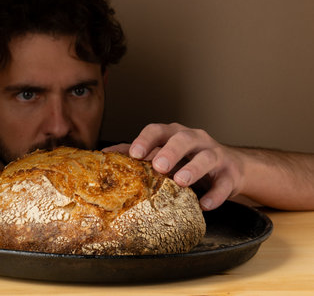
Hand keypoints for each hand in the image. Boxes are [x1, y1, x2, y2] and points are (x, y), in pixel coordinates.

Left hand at [103, 123, 244, 210]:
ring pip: (206, 157)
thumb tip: (106, 155)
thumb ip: (139, 153)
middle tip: (159, 166)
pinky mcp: (230, 175)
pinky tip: (204, 205)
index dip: (146, 140)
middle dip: (171, 151)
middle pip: (183, 139)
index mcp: (174, 134)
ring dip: (193, 169)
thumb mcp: (164, 152)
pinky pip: (224, 184)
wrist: (230, 168)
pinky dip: (215, 195)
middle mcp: (195, 140)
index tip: (134, 153)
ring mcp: (215, 155)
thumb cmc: (188, 159)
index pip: (158, 130)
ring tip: (181, 181)